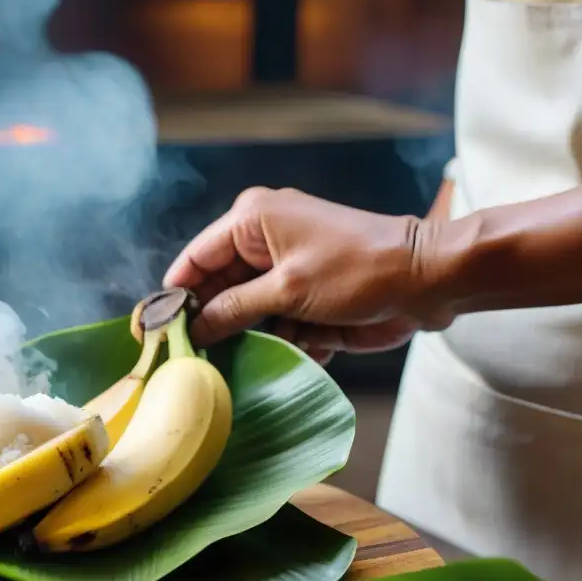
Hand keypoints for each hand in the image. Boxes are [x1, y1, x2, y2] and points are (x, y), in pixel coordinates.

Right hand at [162, 188, 451, 364]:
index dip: (174, 295)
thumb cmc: (357, 270)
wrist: (427, 280)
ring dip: (261, 335)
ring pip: (247, 313)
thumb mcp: (287, 290)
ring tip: (279, 346)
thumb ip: (233, 309)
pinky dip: (290, 338)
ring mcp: (284, 269)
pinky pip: (278, 323)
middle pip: (217, 290)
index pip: (193, 259)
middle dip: (219, 322)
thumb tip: (193, 328)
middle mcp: (261, 241)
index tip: (154, 332)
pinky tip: (316, 341)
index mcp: (251, 221)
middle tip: (205, 359)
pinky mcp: (304, 294)